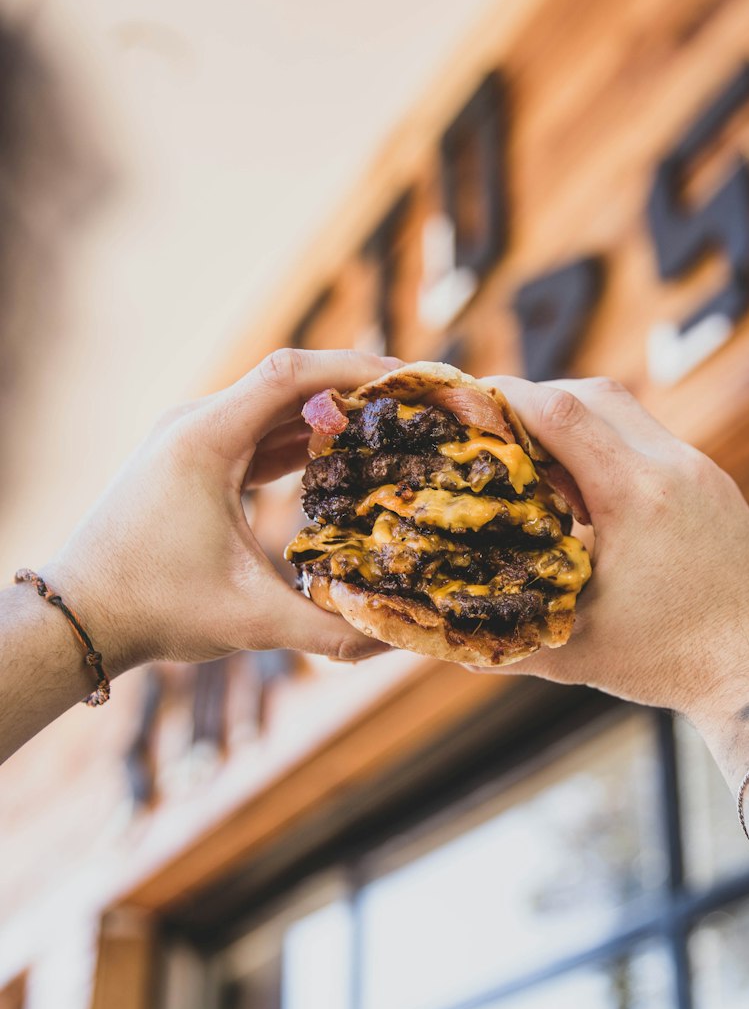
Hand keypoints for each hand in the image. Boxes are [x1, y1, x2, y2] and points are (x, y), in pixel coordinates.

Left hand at [43, 348, 398, 673]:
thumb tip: (394, 640)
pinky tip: (334, 455)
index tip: (404, 379)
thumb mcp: (250, 620)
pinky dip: (295, 438)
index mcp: (205, 440)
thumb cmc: (154, 608)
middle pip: (285, 382)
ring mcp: (186, 440)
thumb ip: (327, 629)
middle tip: (410, 402)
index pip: (289, 374)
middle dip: (350, 388)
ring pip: (268, 407)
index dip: (352, 368)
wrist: (79, 617)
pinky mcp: (186, 461)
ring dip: (324, 412)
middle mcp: (193, 425)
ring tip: (385, 424)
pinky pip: (252, 433)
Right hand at [487, 375, 748, 733]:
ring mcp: (702, 473)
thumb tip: (432, 633)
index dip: (504, 396)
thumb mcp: (576, 650)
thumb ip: (501, 636)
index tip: (463, 402)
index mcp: (639, 496)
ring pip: (626, 414)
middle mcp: (676, 468)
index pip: (561, 411)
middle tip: (490, 430)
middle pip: (592, 394)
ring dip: (575, 425)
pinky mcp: (716, 487)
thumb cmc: (676, 664)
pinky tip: (586, 497)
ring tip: (535, 468)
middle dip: (534, 403)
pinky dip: (610, 450)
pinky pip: (652, 442)